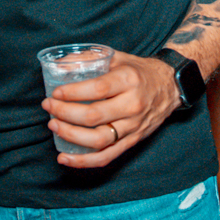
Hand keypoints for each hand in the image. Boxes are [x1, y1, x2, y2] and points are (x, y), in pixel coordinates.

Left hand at [42, 51, 181, 168]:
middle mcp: (133, 105)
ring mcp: (133, 126)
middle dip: (65, 113)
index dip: (73, 93)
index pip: (97, 90)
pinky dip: (84, 161)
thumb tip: (60, 64)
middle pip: (94, 116)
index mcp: (129, 80)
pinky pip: (107, 156)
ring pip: (98, 139)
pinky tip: (65, 158)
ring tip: (53, 126)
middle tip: (49, 107)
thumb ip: (91, 59)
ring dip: (71, 136)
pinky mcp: (133, 141)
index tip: (55, 93)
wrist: (170, 86)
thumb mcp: (118, 58)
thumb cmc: (139, 72)